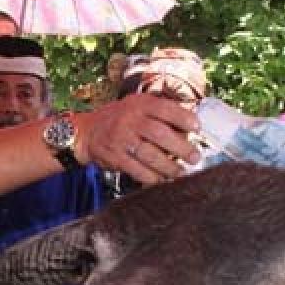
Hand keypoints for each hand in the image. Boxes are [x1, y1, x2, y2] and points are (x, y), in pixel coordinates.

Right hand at [80, 93, 200, 185]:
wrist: (88, 132)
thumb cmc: (120, 119)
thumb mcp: (138, 106)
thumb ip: (161, 112)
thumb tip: (190, 127)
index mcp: (140, 104)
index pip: (166, 109)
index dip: (184, 118)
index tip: (197, 128)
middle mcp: (130, 120)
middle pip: (160, 134)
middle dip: (181, 148)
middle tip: (194, 157)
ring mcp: (121, 139)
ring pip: (149, 154)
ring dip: (168, 166)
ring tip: (180, 173)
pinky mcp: (115, 157)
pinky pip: (136, 169)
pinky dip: (151, 177)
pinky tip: (161, 180)